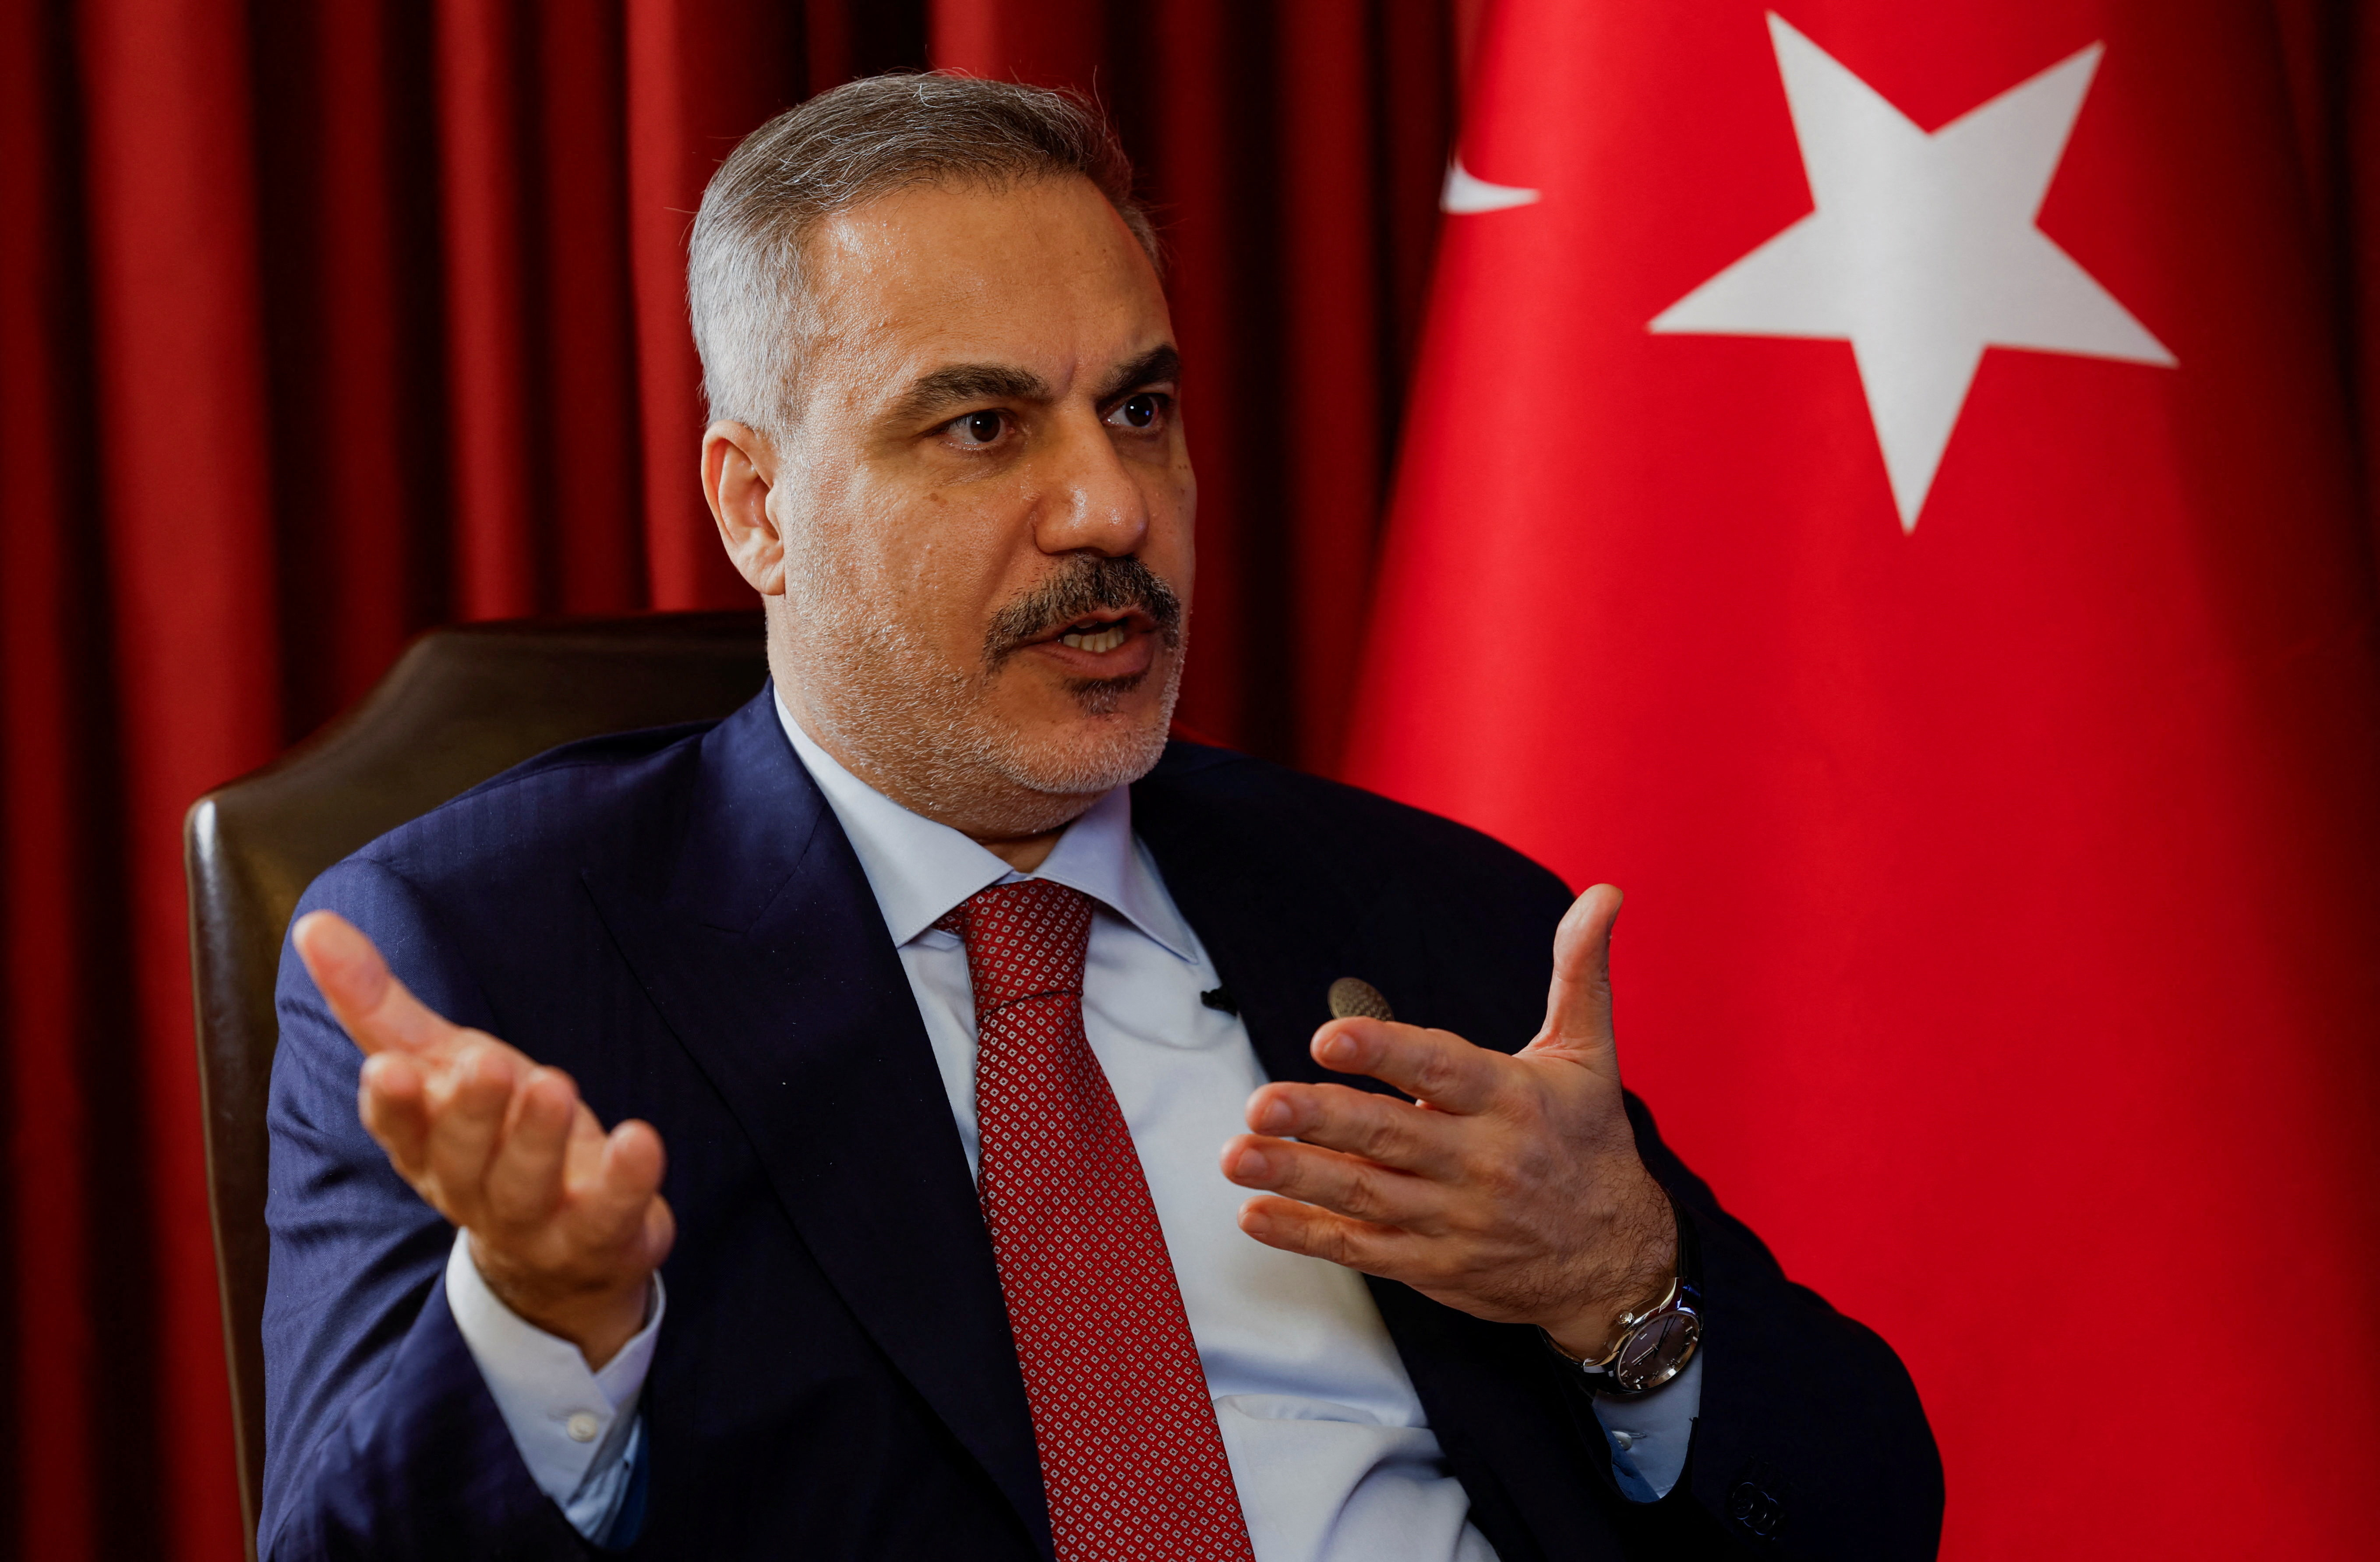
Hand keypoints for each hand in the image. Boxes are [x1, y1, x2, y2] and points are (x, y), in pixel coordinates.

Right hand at [292, 910, 674, 1368]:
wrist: (566, 1247)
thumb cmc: (495, 1136)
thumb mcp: (441, 1065)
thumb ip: (379, 1005)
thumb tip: (313, 923)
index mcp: (427, 1150)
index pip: (398, 1131)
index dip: (393, 1106)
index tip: (388, 1070)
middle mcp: (473, 1194)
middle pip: (464, 1160)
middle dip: (472, 1114)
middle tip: (489, 1063)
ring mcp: (537, 1225)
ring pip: (529, 1188)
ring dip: (540, 1140)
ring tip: (553, 1086)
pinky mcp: (601, 1238)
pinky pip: (611, 1214)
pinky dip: (626, 1180)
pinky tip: (639, 1139)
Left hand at [1220, 885, 1674, 1358]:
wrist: (1617, 1262)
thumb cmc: (1590, 1144)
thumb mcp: (1589, 1056)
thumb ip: (1579, 972)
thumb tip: (1603, 894)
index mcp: (1509, 1099)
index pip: (1440, 1069)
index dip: (1383, 1051)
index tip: (1329, 1038)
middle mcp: (1479, 1159)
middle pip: (1388, 1134)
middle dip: (1318, 1117)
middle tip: (1259, 1104)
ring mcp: (1452, 1217)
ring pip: (1365, 1193)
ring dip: (1296, 1175)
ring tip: (1237, 1156)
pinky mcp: (1432, 1263)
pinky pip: (1361, 1248)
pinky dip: (1306, 1234)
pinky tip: (1256, 1215)